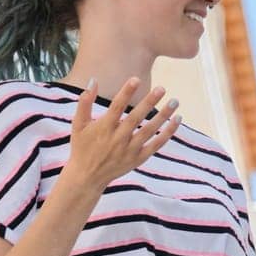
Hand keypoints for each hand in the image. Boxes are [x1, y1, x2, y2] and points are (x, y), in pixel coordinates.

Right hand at [60, 77, 180, 191]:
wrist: (87, 177)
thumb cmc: (83, 146)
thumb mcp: (78, 124)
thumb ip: (85, 102)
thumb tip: (93, 80)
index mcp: (103, 128)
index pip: (116, 107)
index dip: (126, 93)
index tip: (136, 79)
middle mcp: (117, 139)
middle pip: (136, 118)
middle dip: (149, 103)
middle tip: (162, 88)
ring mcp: (129, 150)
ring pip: (149, 131)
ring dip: (163, 116)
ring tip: (175, 101)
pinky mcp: (138, 158)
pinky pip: (156, 145)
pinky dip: (168, 133)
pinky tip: (177, 119)